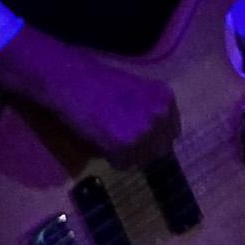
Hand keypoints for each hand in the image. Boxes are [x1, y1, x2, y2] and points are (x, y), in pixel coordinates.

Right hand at [0, 27, 180, 167]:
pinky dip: (111, 158)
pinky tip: (101, 140)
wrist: (72, 80)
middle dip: (142, 148)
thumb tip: (161, 142)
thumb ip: (153, 113)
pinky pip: (122, 164)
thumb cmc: (100, 84)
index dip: (154, 138)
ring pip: (141, 159)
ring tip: (109, 135)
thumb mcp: (139, 92)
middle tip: (121, 138)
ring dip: (126, 154)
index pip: (172, 134)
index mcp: (166, 99)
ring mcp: (144, 130)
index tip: (137, 134)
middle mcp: (160, 114)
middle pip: (160, 150)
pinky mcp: (123, 143)